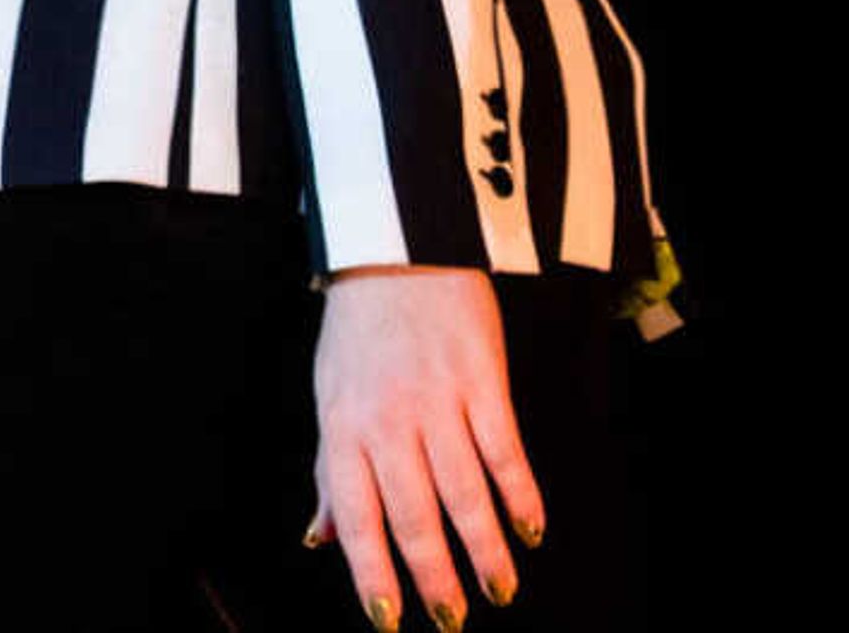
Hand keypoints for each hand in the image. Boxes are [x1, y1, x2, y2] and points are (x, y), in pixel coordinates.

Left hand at [300, 267, 539, 629]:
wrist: (395, 253)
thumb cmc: (357, 334)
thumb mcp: (329, 400)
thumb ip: (328, 473)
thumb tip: (319, 539)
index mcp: (344, 429)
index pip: (356, 517)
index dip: (372, 573)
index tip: (390, 620)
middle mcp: (389, 421)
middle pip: (415, 515)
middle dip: (435, 576)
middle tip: (453, 621)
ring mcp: (438, 401)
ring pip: (464, 492)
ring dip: (484, 549)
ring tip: (498, 591)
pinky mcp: (482, 381)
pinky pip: (503, 450)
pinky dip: (519, 494)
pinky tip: (529, 529)